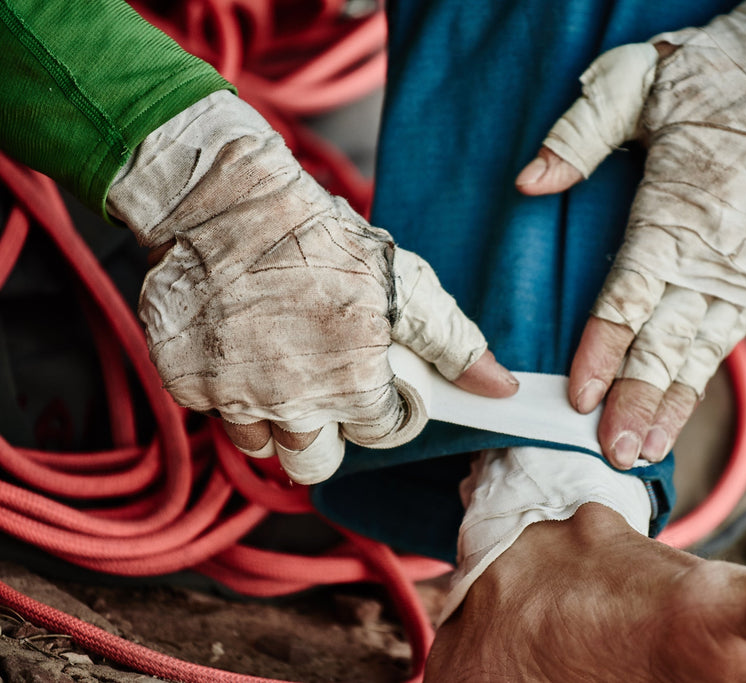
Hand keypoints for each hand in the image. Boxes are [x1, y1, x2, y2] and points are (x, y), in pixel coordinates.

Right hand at [109, 92, 516, 483]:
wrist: (226, 200)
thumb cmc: (321, 238)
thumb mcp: (403, 282)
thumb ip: (452, 342)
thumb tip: (499, 388)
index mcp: (354, 383)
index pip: (381, 433)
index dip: (385, 408)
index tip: (376, 382)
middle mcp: (291, 401)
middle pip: (317, 462)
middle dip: (329, 435)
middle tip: (327, 388)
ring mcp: (233, 396)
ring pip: (263, 447)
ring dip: (278, 418)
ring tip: (282, 364)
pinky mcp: (186, 382)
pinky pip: (216, 412)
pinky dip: (231, 390)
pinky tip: (243, 346)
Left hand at [516, 0, 745, 467]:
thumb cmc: (710, 75)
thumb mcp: (636, 79)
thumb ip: (581, 134)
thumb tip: (529, 182)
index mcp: (683, 203)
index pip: (633, 290)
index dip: (604, 346)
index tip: (579, 394)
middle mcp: (722, 245)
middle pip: (671, 336)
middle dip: (640, 398)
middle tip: (615, 451)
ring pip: (704, 347)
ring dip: (672, 402)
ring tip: (645, 450)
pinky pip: (727, 333)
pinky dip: (700, 375)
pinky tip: (677, 409)